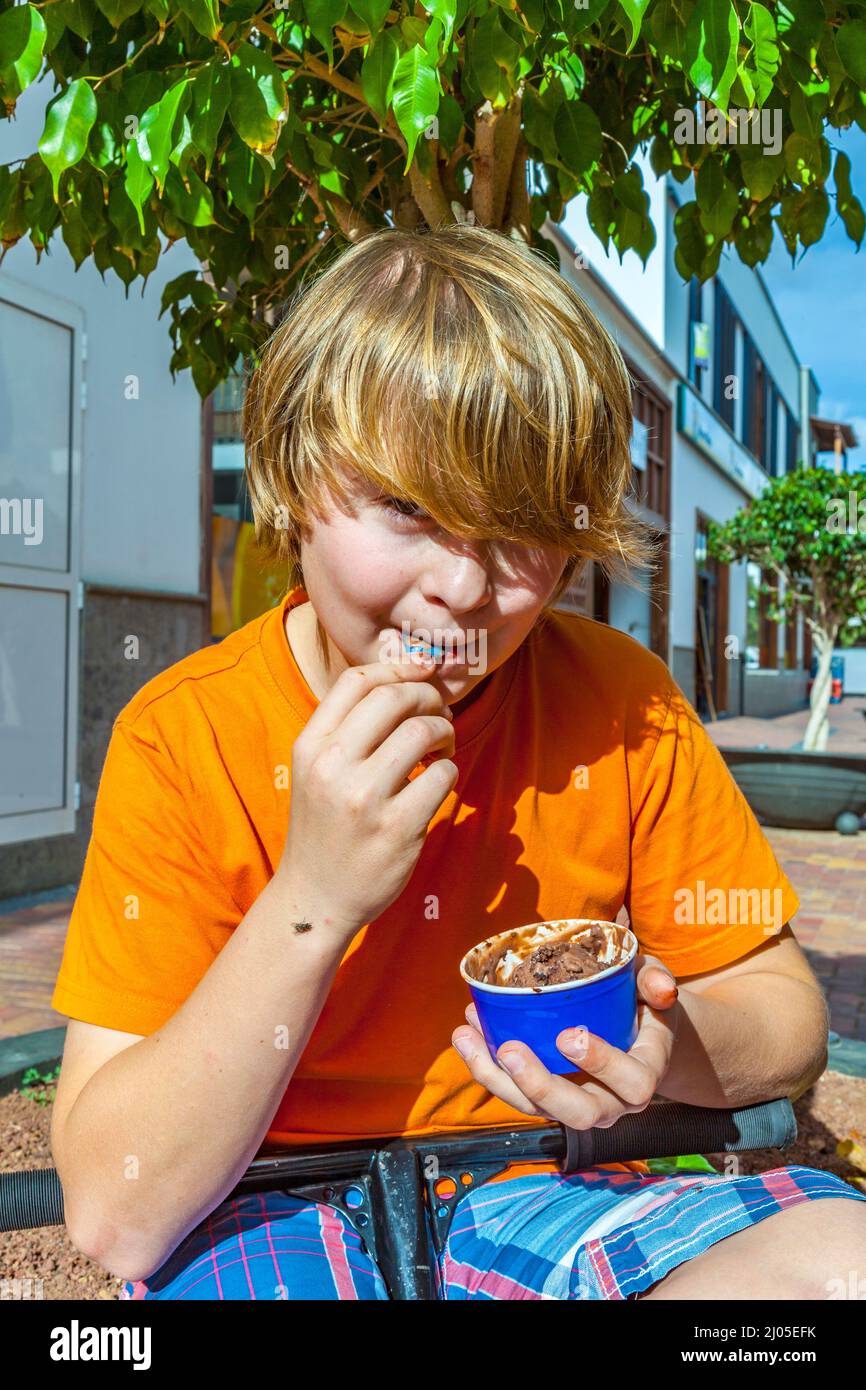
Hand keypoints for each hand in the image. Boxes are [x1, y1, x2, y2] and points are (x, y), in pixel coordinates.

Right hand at [276, 653, 457, 943]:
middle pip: (394, 697)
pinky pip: (442, 776)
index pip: (356, 681)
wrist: (317, 897)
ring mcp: (364, 798)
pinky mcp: (397, 828)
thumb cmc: (324, 827)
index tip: (423, 671)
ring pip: (423, 731)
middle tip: (440, 713)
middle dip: (429, 696)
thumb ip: (348, 730)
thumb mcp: (316, 772)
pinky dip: (449, 771)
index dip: (398, 666)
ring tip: (442, 748)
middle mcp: (332, 766)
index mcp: (309, 746)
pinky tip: (437, 783)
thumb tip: (407, 680)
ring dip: (445, 731)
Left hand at [451, 953, 679, 1129]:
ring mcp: (576, 1103)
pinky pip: (515, 1093)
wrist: (636, 1032)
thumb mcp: (653, 983)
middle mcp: (613, 1101)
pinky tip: (467, 1034)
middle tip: (510, 1051)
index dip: (603, 1064)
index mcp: (644, 1073)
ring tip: (467, 1038)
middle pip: (580, 1113)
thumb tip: (662, 989)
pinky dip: (486, 1066)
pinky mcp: (546, 1098)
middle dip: (541, 1085)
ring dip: (497, 1079)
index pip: (634, 1083)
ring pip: (536, 1110)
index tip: (570, 1036)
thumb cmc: (644, 1003)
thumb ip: (657, 980)